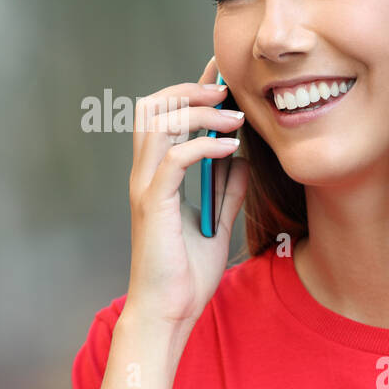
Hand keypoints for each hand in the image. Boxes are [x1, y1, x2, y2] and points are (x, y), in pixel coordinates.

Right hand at [124, 55, 248, 333]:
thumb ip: (227, 190)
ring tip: (234, 117)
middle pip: (150, 107)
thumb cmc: (184, 275)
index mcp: (155, 176)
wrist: (168, 313)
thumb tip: (244, 158)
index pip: (164, 116)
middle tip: (225, 90)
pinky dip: (205, 146)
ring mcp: (146, 188)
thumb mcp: (216, 222)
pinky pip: (176, 159)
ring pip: (159, 123)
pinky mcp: (154, 205)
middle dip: (188, 89)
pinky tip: (232, 149)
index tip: (220, 75)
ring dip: (199, 112)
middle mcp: (145, 175)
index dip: (190, 89)